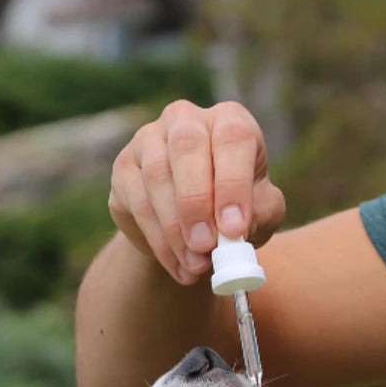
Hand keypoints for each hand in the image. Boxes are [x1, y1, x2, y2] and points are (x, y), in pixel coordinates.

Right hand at [109, 100, 285, 285]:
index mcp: (229, 120)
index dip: (233, 183)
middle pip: (187, 147)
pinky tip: (179, 266)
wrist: (194, 228)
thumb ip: (259, 213)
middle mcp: (186, 120)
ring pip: (156, 177)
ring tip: (197, 265)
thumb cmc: (235, 210)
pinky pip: (138, 203)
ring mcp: (148, 139)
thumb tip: (236, 228)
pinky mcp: (124, 167)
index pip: (233, 138)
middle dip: (196, 202)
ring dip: (176, 229)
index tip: (234, 228)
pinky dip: (160, 242)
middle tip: (206, 245)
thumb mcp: (261, 211)